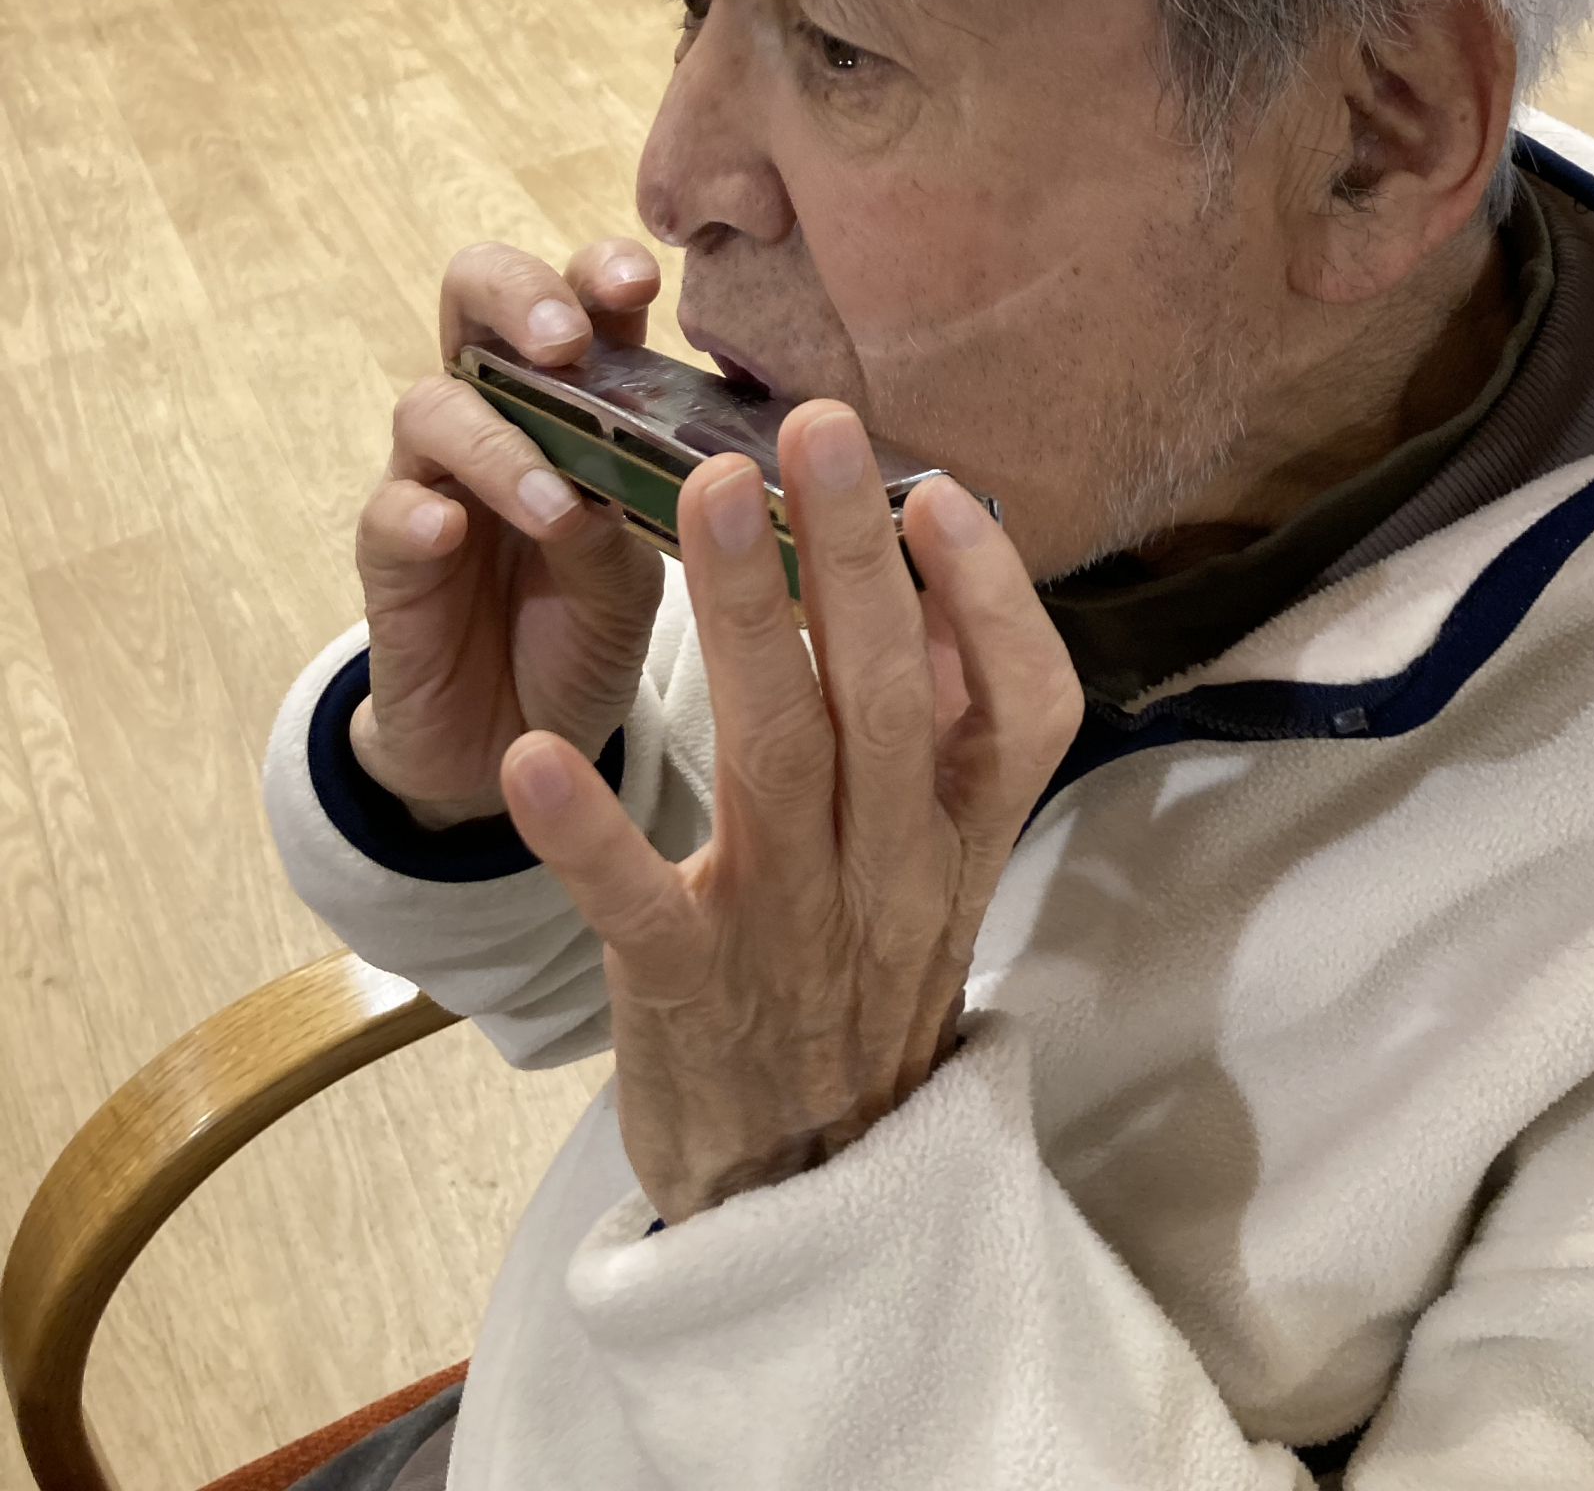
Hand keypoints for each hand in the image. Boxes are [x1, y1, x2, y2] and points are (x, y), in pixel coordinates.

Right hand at [350, 239, 667, 826]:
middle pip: (473, 297)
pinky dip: (419, 514)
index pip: (577, 297)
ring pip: (431, 406)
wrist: (519, 739)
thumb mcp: (636, 570)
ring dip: (499, 446)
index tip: (639, 282)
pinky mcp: (390, 555)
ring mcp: (435, 477)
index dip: (598, 270)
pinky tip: (449, 533)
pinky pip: (388, 512)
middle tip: (565, 342)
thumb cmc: (584, 627)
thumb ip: (635, 505)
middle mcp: (496, 413)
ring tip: (556, 508)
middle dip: (517, 296)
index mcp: (573, 396)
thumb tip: (649, 460)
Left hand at [499, 401, 1082, 1221]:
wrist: (809, 1202)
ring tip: (705, 497)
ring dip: (745, 623)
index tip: (939, 487)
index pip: (1024, 711)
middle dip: (853, 555)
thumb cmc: (863, 993)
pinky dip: (590, 833)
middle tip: (813, 424)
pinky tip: (538, 753)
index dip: (991, 599)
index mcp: (960, 843)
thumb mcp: (937, 872)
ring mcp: (792, 936)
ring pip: (780, 761)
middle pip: (886, 699)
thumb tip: (949, 559)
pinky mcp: (687, 994)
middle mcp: (893, 878)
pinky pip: (640, 904)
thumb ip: (948, 737)